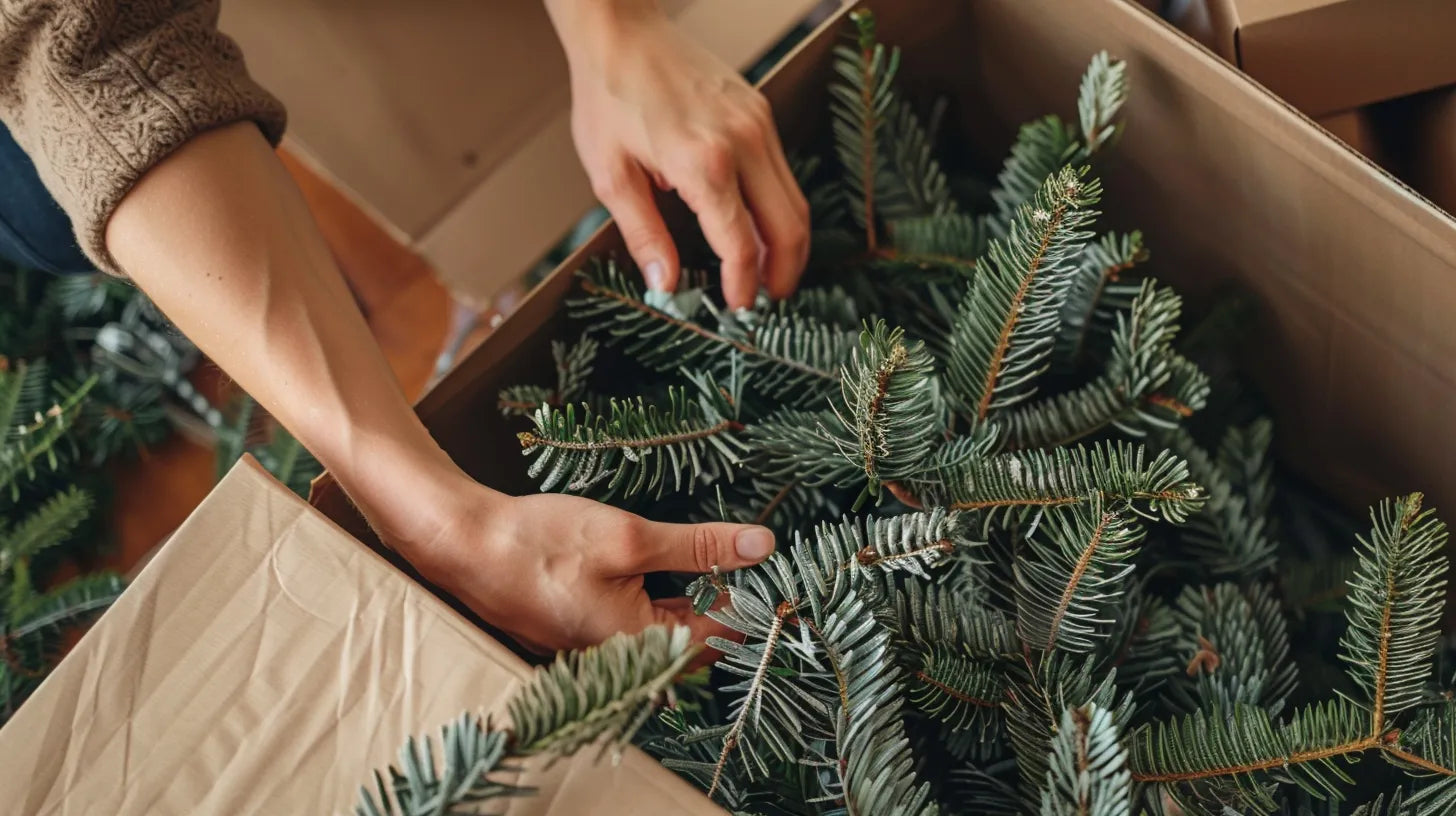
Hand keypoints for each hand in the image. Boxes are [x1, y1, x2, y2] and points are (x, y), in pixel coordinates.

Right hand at [407, 483, 775, 653]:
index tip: (774, 565)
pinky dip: (657, 597)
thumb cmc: (538, 542)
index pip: (720, 635)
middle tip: (750, 555)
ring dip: (693, 597)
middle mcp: (618, 659)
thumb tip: (760, 546)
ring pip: (664, 629)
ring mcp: (595, 648)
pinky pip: (634, 623)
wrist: (461, 543)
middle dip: (725, 598)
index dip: (752, 598)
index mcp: (637, 644)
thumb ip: (699, 546)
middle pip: (693, 637)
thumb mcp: (631, 536)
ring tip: (715, 557)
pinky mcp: (579, 631)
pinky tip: (666, 568)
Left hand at [547, 0, 810, 307]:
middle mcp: (742, 142)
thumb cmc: (609, 97)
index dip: (743, 285)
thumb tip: (666, 285)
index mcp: (702, 162)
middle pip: (789, 226)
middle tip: (769, 300)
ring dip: (788, 243)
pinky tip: (758, 226)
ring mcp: (758, 124)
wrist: (622, 33)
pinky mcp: (760, 112)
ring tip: (770, 272)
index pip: (740, 243)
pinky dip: (779, 208)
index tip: (737, 307)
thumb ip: (644, 234)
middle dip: (784, 272)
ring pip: (795, 199)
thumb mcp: (611, 175)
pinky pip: (782, 172)